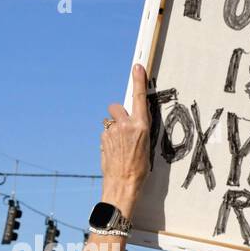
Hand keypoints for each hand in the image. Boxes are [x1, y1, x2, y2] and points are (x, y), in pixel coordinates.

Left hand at [99, 63, 151, 214]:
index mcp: (141, 126)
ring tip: (120, 146)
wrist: (123, 184)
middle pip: (117, 107)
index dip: (139, 81)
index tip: (137, 67)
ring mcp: (112, 132)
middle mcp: (125, 125)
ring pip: (110, 122)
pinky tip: (114, 151)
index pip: (140, 98)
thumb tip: (133, 122)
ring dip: (114, 128)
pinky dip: (109, 139)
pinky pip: (106, 133)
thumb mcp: (146, 145)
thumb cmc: (139, 168)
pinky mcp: (103, 139)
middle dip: (118, 114)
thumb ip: (138, 129)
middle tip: (123, 128)